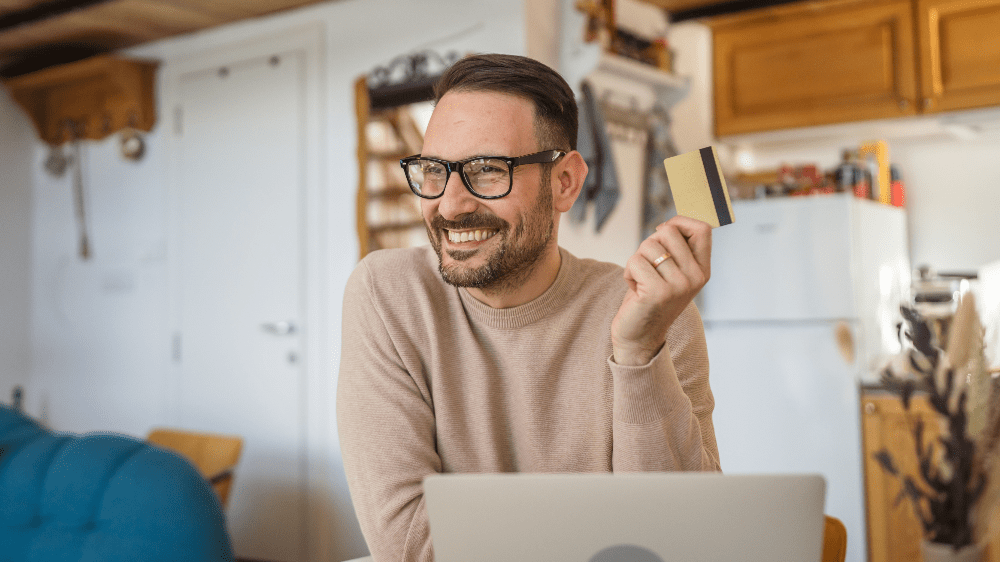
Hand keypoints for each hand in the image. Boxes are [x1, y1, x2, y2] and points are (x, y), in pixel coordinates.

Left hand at [611, 216, 711, 365]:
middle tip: (648, 266)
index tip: (662, 233)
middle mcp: (695, 277)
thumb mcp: (672, 273)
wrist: (640, 337)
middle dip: (650, 243)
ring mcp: (678, 286)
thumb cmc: (650, 298)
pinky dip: (628, 272)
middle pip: (668, 231)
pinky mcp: (657, 292)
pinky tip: (635, 289)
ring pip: (648, 246)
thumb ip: (677, 250)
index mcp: (702, 270)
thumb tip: (670, 223)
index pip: (703, 228)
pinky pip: (635, 261)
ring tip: (642, 281)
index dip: (679, 222)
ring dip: (637, 260)